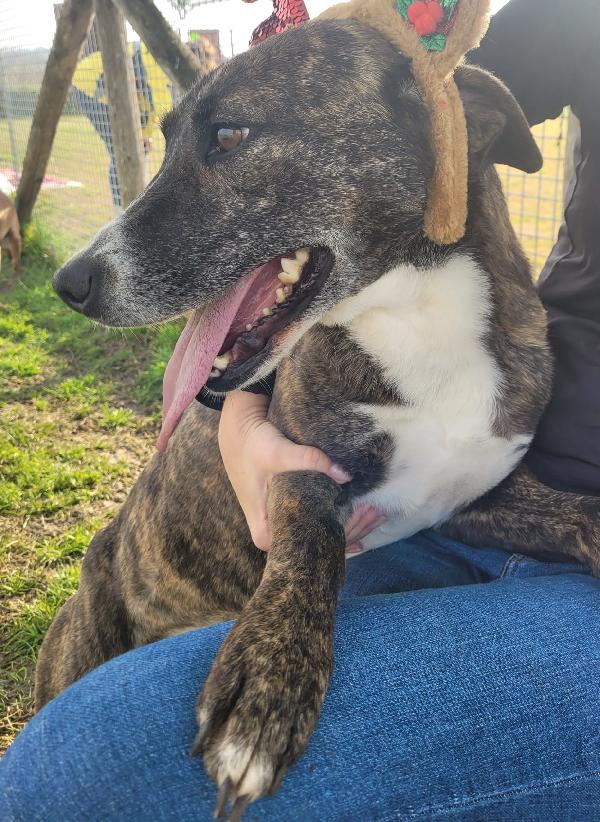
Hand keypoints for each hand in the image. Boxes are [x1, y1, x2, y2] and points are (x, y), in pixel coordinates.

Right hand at [218, 391, 384, 551]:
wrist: (239, 434)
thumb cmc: (253, 447)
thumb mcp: (277, 453)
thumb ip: (308, 461)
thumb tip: (345, 475)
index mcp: (268, 534)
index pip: (313, 544)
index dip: (344, 533)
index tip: (365, 514)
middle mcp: (277, 536)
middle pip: (321, 543)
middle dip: (354, 530)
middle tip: (377, 512)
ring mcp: (285, 526)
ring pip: (324, 535)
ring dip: (352, 525)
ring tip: (377, 513)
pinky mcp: (292, 513)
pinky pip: (321, 523)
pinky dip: (343, 519)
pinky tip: (364, 516)